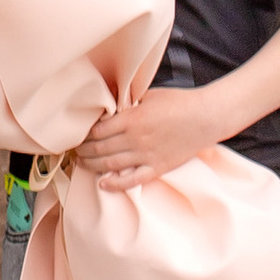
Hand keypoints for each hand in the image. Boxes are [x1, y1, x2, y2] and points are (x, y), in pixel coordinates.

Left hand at [73, 84, 226, 188]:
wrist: (205, 117)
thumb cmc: (178, 102)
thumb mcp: (148, 95)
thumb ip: (128, 103)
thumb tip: (110, 107)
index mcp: (131, 119)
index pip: (97, 131)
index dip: (83, 134)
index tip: (76, 134)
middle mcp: (135, 139)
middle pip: (99, 149)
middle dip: (83, 150)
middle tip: (74, 150)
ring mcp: (145, 156)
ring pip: (110, 165)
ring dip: (92, 165)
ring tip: (83, 163)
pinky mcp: (157, 168)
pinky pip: (132, 180)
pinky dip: (115, 184)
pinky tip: (103, 184)